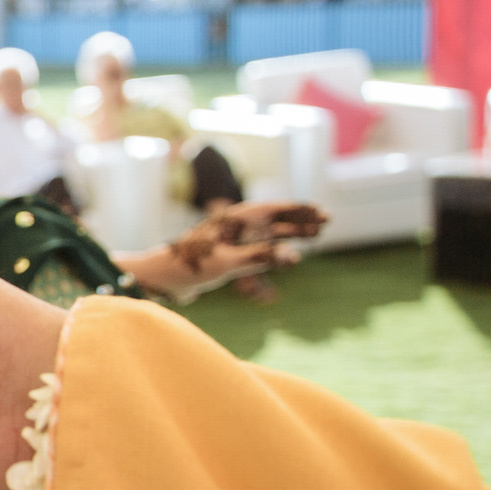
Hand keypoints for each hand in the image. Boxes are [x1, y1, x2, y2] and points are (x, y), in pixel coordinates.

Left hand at [123, 200, 326, 301]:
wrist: (163, 279)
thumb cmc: (190, 266)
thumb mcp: (227, 262)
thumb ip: (260, 258)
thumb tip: (293, 257)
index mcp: (233, 219)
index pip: (272, 209)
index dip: (297, 210)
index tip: (320, 212)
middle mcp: (234, 226)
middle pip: (274, 218)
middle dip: (299, 219)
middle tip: (327, 220)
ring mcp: (232, 239)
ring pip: (268, 233)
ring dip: (291, 234)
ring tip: (317, 235)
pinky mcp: (229, 254)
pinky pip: (260, 248)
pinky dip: (278, 249)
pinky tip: (291, 255)